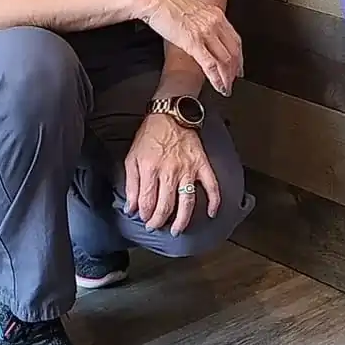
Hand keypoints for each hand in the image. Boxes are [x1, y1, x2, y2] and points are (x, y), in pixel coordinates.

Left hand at [124, 115, 219, 233]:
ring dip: (182, 220)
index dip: (145, 215)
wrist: (170, 114)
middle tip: (156, 227)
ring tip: (177, 230)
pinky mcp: (202, 164)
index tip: (144, 219)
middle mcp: (169, 171)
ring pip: (187, 202)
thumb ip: (131, 185)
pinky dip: (214, 201)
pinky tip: (211, 213)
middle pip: (165, 206)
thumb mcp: (132, 158)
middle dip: (159, 221)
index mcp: (150, 169)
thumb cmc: (150, 135)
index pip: (147, 202)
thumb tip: (131, 208)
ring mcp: (188, 169)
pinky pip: (211, 186)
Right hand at [137, 0, 242, 95]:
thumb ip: (201, 23)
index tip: (238, 66)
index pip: (235, 39)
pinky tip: (218, 86)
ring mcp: (205, 32)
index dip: (239, 56)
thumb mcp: (191, 11)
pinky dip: (217, 78)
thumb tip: (202, 37)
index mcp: (215, 14)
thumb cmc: (165, 2)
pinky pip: (211, 64)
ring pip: (225, 60)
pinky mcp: (194, 42)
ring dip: (227, 77)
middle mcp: (214, 22)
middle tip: (233, 81)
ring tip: (226, 88)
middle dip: (235, 70)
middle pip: (233, 51)